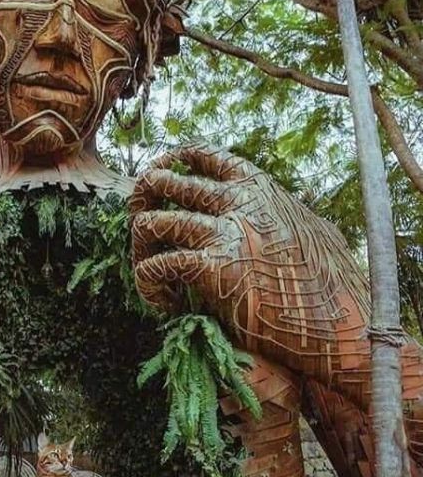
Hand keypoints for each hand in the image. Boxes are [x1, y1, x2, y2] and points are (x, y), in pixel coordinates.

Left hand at [130, 141, 372, 380]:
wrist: (337, 322)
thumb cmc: (328, 284)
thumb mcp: (311, 229)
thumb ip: (287, 212)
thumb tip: (286, 205)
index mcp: (258, 187)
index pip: (203, 155)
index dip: (171, 160)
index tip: (157, 174)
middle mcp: (237, 201)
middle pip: (163, 181)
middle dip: (141, 200)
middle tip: (140, 229)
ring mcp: (223, 232)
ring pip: (151, 222)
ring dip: (139, 248)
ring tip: (148, 272)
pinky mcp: (211, 268)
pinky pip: (155, 267)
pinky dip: (148, 284)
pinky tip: (163, 302)